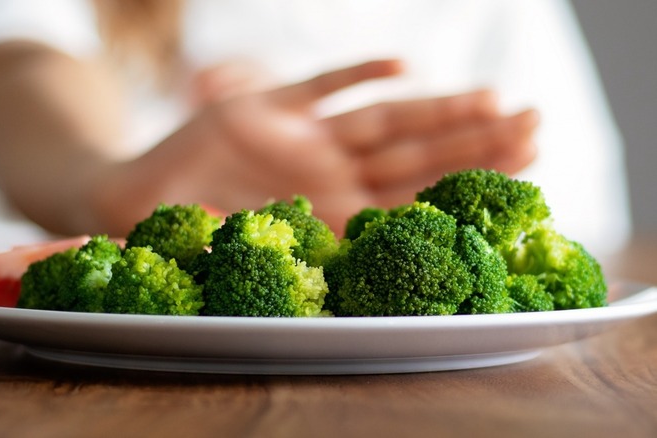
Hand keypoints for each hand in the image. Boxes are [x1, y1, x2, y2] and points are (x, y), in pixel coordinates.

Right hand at [95, 60, 537, 235]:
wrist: (132, 200)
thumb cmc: (181, 237)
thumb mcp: (241, 255)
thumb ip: (290, 256)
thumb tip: (357, 270)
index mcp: (328, 217)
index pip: (409, 198)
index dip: (463, 183)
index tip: (523, 170)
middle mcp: (327, 176)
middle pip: (413, 157)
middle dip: (474, 143)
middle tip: (536, 126)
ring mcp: (303, 140)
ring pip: (384, 121)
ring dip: (438, 112)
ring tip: (496, 101)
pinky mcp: (271, 107)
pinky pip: (321, 88)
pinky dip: (359, 75)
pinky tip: (404, 67)